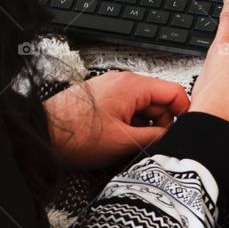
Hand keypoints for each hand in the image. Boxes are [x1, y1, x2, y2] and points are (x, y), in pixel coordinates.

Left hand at [43, 70, 189, 169]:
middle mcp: (122, 82)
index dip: (184, 112)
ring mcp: (111, 90)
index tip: (185, 130)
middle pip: (159, 101)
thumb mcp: (124, 140)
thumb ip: (156, 137)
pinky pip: (127, 112)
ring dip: (144, 127)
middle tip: (154, 144)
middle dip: (161, 124)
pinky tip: (120, 142)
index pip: (174, 91)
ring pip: (143, 109)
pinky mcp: (102, 101)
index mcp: (132, 85)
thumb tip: (175, 138)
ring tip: (132, 145)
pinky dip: (130, 126)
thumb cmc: (75, 135)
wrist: (43, 134)